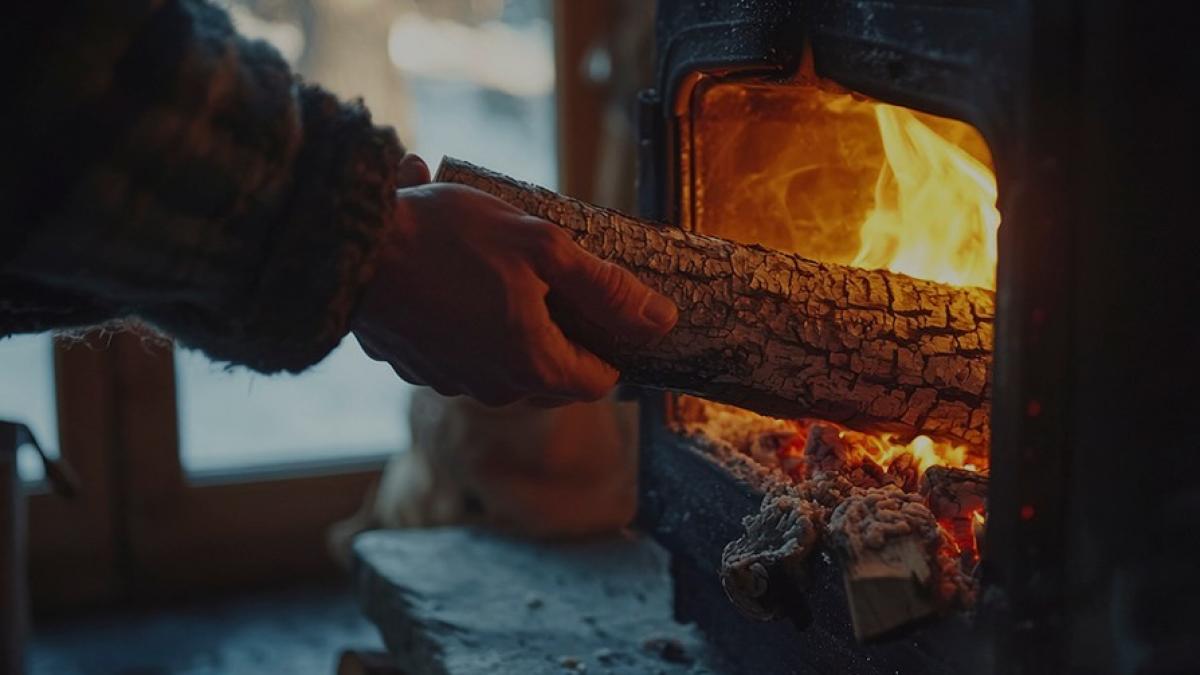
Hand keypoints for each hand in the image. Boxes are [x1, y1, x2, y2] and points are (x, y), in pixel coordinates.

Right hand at [353, 169, 677, 406]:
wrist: (351, 246)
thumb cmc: (449, 238)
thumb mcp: (543, 247)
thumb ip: (606, 289)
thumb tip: (662, 322)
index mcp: (532, 365)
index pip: (599, 382)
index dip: (614, 347)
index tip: (608, 307)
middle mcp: (494, 388)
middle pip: (554, 376)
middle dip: (565, 334)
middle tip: (559, 281)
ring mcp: (452, 382)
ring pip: (509, 365)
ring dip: (519, 326)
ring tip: (505, 271)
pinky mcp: (418, 367)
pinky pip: (466, 355)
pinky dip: (476, 327)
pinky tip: (463, 282)